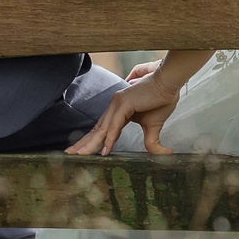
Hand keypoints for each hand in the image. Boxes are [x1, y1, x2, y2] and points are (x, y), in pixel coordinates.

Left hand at [70, 67, 184, 156]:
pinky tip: (104, 150)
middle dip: (84, 143)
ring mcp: (117, 104)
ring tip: (81, 155)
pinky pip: (115, 126)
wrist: (169, 84)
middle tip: (70, 154)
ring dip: (91, 143)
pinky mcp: (124, 104)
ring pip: (103, 129)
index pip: (103, 128)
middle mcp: (115, 106)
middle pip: (98, 129)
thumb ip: (151, 141)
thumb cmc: (162, 100)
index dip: (92, 140)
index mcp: (119, 110)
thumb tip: (162, 154)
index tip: (82, 151)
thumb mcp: (153, 126)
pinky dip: (110, 138)